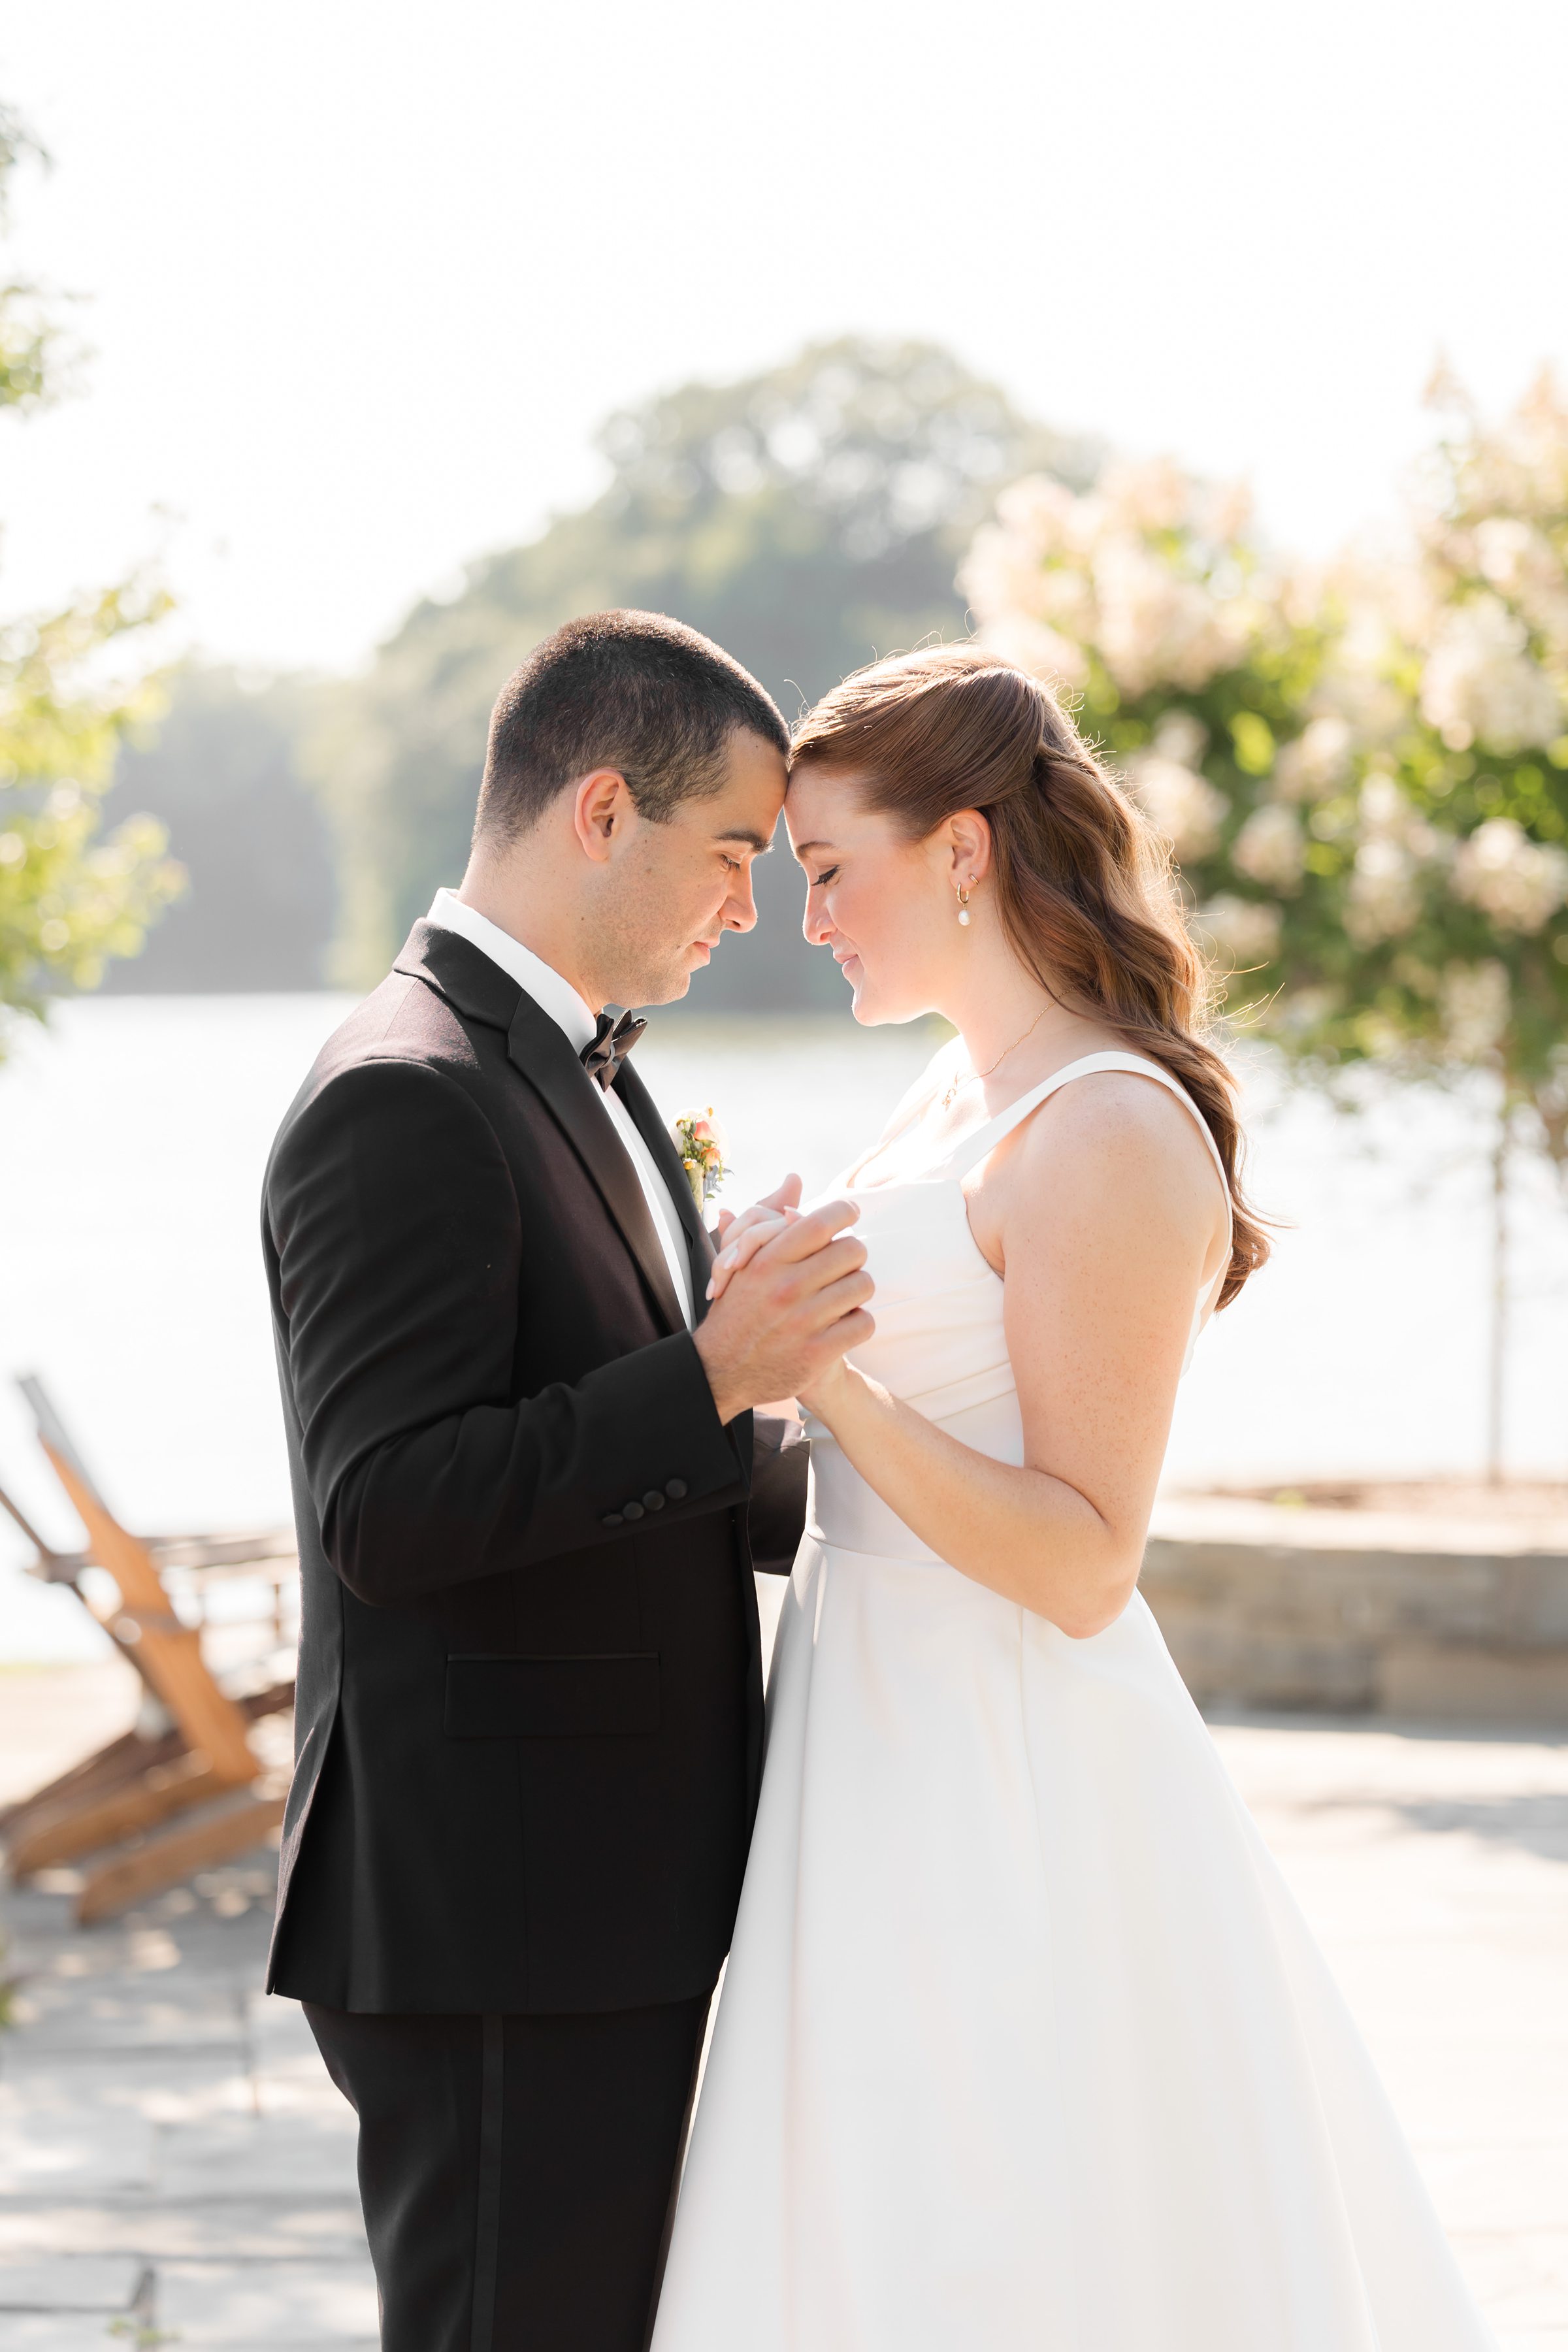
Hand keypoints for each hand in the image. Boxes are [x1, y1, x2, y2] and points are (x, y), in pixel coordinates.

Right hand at [693, 1198, 873, 1423]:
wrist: (721, 1370)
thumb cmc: (738, 1308)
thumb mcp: (742, 1261)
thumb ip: (769, 1219)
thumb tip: (794, 1179)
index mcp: (767, 1260)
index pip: (823, 1221)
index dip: (845, 1212)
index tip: (849, 1215)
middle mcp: (786, 1287)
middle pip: (853, 1250)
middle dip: (852, 1256)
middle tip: (841, 1266)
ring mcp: (803, 1322)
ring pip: (863, 1285)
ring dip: (857, 1290)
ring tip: (841, 1296)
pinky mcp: (817, 1353)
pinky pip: (864, 1323)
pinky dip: (858, 1322)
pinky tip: (842, 1323)